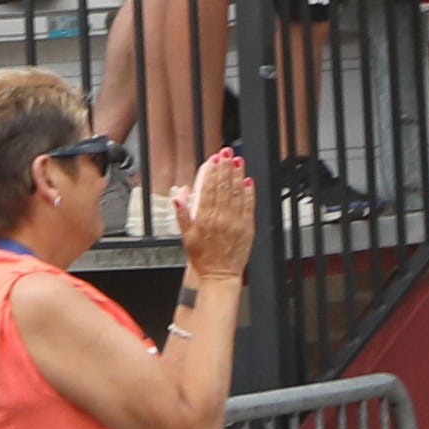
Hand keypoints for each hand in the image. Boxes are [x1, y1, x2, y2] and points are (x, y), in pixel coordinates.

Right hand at [176, 148, 255, 277]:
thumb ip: (182, 214)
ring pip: (236, 193)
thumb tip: (179, 195)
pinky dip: (249, 192)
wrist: (219, 275)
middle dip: (225, 167)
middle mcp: (220, 218)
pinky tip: (248, 181)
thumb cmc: (202, 258)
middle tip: (227, 152)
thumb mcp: (185, 236)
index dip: (211, 172)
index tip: (213, 159)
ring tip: (238, 161)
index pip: (207, 189)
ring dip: (237, 175)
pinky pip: (248, 206)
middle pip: (223, 187)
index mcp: (204, 219)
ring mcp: (235, 222)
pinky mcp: (247, 227)